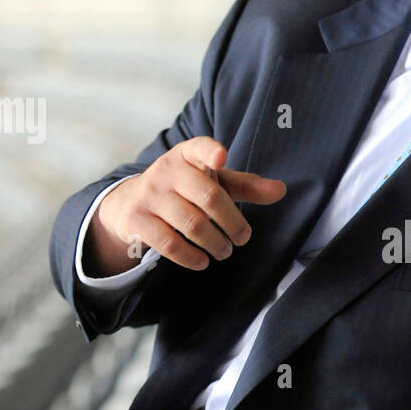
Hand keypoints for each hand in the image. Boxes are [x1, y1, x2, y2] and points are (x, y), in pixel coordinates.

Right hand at [85, 137, 286, 275]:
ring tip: (224, 251)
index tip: (221, 158)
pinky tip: (202, 261)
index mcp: (187, 155)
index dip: (210, 151)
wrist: (129, 203)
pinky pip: (169, 243)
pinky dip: (190, 257)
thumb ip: (246, 185)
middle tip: (243, 238)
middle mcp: (167, 171)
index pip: (199, 147)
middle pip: (209, 197)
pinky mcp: (137, 220)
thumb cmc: (184, 190)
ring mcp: (149, 195)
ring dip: (215, 243)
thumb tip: (281, 190)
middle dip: (232, 222)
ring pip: (192, 224)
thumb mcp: (213, 182)